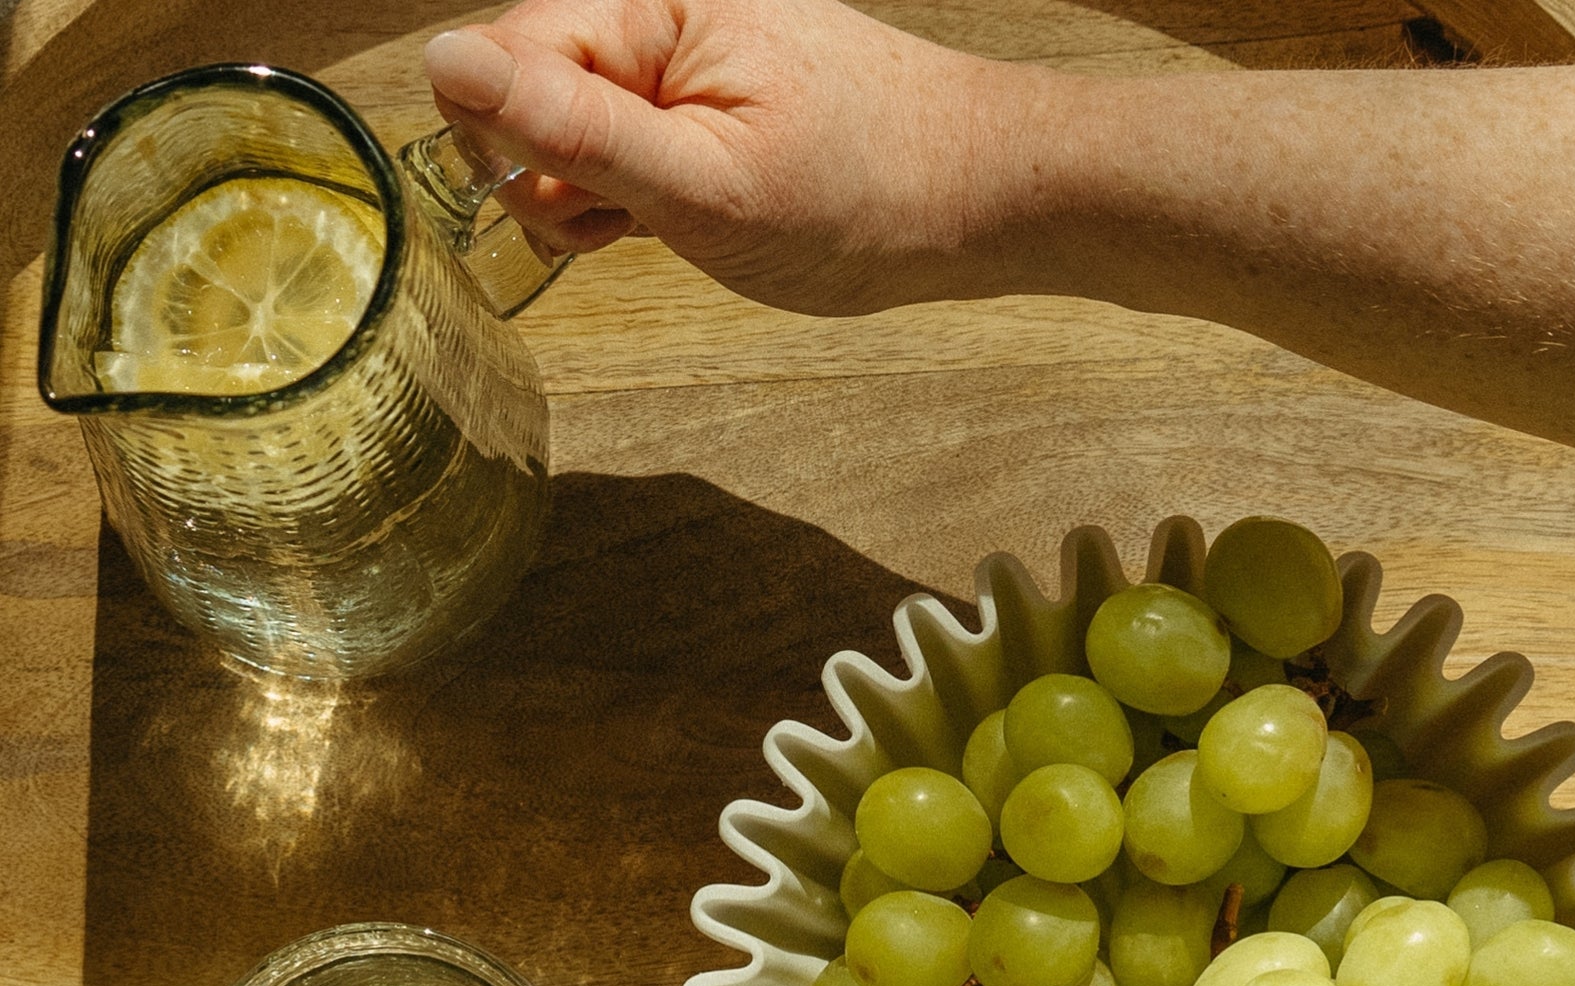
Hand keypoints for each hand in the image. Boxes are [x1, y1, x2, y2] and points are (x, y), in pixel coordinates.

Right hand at [424, 0, 1031, 314]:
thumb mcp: (706, 186)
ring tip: (675, 226)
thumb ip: (575, 130)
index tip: (567, 208)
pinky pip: (632, 140)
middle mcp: (665, 11)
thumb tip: (448, 65)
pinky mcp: (711, 98)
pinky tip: (684, 221)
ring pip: (579, 123)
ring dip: (599, 192)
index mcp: (657, 2)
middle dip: (558, 171)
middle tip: (631, 226)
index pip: (508, 52)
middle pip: (535, 85)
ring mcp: (689, 56)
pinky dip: (640, 193)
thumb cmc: (866, 197)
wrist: (977, 199)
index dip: (511, 140)